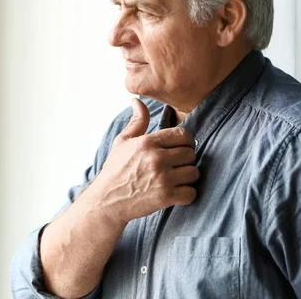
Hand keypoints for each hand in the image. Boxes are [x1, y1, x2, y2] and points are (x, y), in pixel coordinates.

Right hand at [89, 98, 198, 223]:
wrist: (106, 200)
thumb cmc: (115, 170)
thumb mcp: (122, 141)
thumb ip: (137, 121)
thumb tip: (137, 100)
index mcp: (148, 143)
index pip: (183, 135)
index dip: (185, 142)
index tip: (180, 149)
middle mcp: (157, 158)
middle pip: (191, 154)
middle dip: (186, 160)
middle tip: (176, 165)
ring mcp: (162, 178)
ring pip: (194, 173)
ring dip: (188, 177)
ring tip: (176, 179)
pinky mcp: (166, 197)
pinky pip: (191, 193)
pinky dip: (187, 195)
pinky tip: (177, 193)